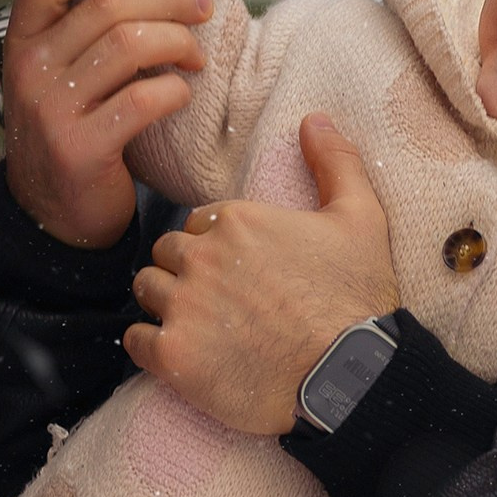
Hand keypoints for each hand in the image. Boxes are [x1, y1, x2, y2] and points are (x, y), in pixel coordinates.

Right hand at [3, 0, 210, 250]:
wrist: (52, 213)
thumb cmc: (73, 128)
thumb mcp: (58, 75)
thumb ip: (82, 31)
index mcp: (20, 42)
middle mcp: (28, 70)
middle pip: (106, 5)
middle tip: (202, 9)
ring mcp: (51, 110)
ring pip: (130, 44)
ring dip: (180, 43)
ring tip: (197, 57)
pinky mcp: (80, 148)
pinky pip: (143, 100)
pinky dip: (176, 91)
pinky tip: (182, 95)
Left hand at [124, 117, 398, 433]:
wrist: (349, 377)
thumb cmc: (357, 299)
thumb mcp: (361, 219)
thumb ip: (335, 162)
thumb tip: (315, 118)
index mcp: (238, 221)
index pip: (199, 221)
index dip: (215, 244)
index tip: (237, 269)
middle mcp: (202, 258)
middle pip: (167, 252)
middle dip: (185, 270)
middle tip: (217, 298)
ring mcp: (184, 307)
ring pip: (147, 290)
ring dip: (165, 303)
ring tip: (197, 324)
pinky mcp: (173, 356)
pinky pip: (135, 340)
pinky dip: (149, 346)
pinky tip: (180, 354)